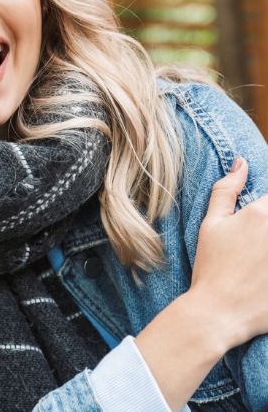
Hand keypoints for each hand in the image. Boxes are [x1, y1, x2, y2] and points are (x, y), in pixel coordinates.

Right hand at [188, 157, 267, 348]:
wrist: (220, 311)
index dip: (265, 209)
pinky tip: (264, 268)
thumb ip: (226, 190)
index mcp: (262, 213)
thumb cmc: (212, 266)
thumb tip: (241, 162)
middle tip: (256, 246)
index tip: (257, 230)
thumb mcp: (212, 224)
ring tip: (260, 258)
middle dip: (266, 230)